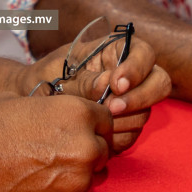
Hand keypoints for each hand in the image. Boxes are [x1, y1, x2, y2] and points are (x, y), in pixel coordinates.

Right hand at [0, 94, 110, 191]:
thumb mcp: (19, 101)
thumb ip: (52, 105)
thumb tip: (62, 106)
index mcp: (77, 113)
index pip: (106, 119)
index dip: (91, 123)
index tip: (76, 130)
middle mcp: (85, 147)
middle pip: (103, 148)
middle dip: (86, 149)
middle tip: (57, 153)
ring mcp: (78, 181)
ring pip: (94, 176)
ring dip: (78, 173)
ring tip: (45, 171)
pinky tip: (37, 189)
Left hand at [24, 34, 170, 152]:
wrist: (31, 100)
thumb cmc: (46, 77)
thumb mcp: (60, 72)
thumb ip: (85, 80)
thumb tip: (107, 84)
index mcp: (116, 52)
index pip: (145, 54)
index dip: (137, 69)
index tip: (117, 84)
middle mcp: (130, 76)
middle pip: (159, 83)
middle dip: (139, 98)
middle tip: (113, 109)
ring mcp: (131, 102)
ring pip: (146, 113)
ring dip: (124, 121)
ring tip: (97, 123)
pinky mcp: (124, 125)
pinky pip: (133, 135)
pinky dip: (117, 138)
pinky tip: (97, 136)